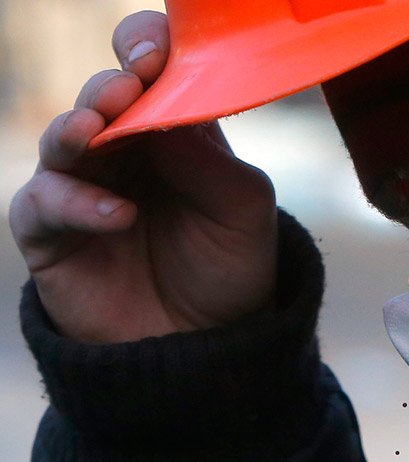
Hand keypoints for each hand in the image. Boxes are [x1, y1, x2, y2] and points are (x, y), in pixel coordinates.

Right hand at [9, 11, 277, 343]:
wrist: (208, 348)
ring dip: (78, 129)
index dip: (145, 51)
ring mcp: (84, 190)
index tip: (153, 46)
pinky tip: (120, 215)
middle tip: (128, 83)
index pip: (150, 76)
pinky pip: (45, 205)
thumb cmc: (230, 270)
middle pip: (102, 99)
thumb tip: (165, 112)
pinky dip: (77, 204)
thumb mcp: (243, 210)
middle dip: (112, 86)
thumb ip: (209, 160)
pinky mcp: (53, 235)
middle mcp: (125, 154)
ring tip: (100, 129)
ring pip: (63, 140)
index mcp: (174, 135)